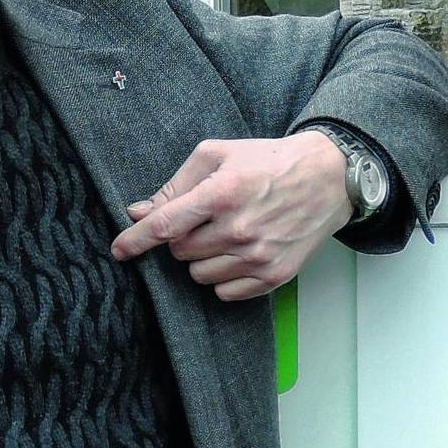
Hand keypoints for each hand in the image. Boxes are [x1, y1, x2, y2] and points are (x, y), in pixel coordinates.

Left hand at [111, 132, 351, 299]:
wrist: (328, 176)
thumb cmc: (270, 161)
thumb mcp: (220, 155)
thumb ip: (176, 184)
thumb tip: (139, 212)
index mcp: (222, 193)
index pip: (164, 226)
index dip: (134, 240)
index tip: (119, 250)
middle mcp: (239, 228)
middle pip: (180, 252)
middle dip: (184, 237)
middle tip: (207, 219)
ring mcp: (258, 255)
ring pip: (199, 275)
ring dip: (203, 258)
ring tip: (228, 234)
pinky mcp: (275, 275)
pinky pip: (225, 292)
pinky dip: (224, 277)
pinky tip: (241, 253)